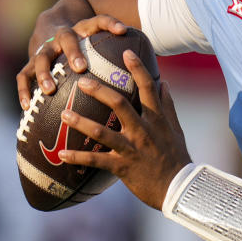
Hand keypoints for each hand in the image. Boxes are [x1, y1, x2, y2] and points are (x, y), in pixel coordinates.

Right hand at [16, 14, 126, 109]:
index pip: (98, 20)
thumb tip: (156, 70)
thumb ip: (124, 52)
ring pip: (40, 57)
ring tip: (50, 90)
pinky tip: (27, 107)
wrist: (50, 23)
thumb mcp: (102, 42)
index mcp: (84, 29)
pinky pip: (22, 77)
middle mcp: (62, 36)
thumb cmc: (86, 44)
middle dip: (73, 51)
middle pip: (66, 38)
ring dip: (45, 72)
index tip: (123, 30)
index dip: (110, 23)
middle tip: (80, 67)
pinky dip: (24, 90)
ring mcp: (43, 49)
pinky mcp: (28, 64)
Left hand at [56, 49, 190, 209]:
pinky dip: (79, 157)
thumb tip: (164, 82)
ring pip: (103, 131)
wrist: (179, 188)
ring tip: (63, 113)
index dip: (137, 69)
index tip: (126, 52)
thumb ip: (167, 105)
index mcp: (156, 119)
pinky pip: (97, 161)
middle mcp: (143, 130)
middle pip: (119, 104)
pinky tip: (62, 154)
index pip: (147, 88)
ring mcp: (132, 148)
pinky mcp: (123, 166)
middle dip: (99, 90)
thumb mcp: (175, 128)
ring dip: (81, 122)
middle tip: (81, 80)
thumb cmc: (176, 157)